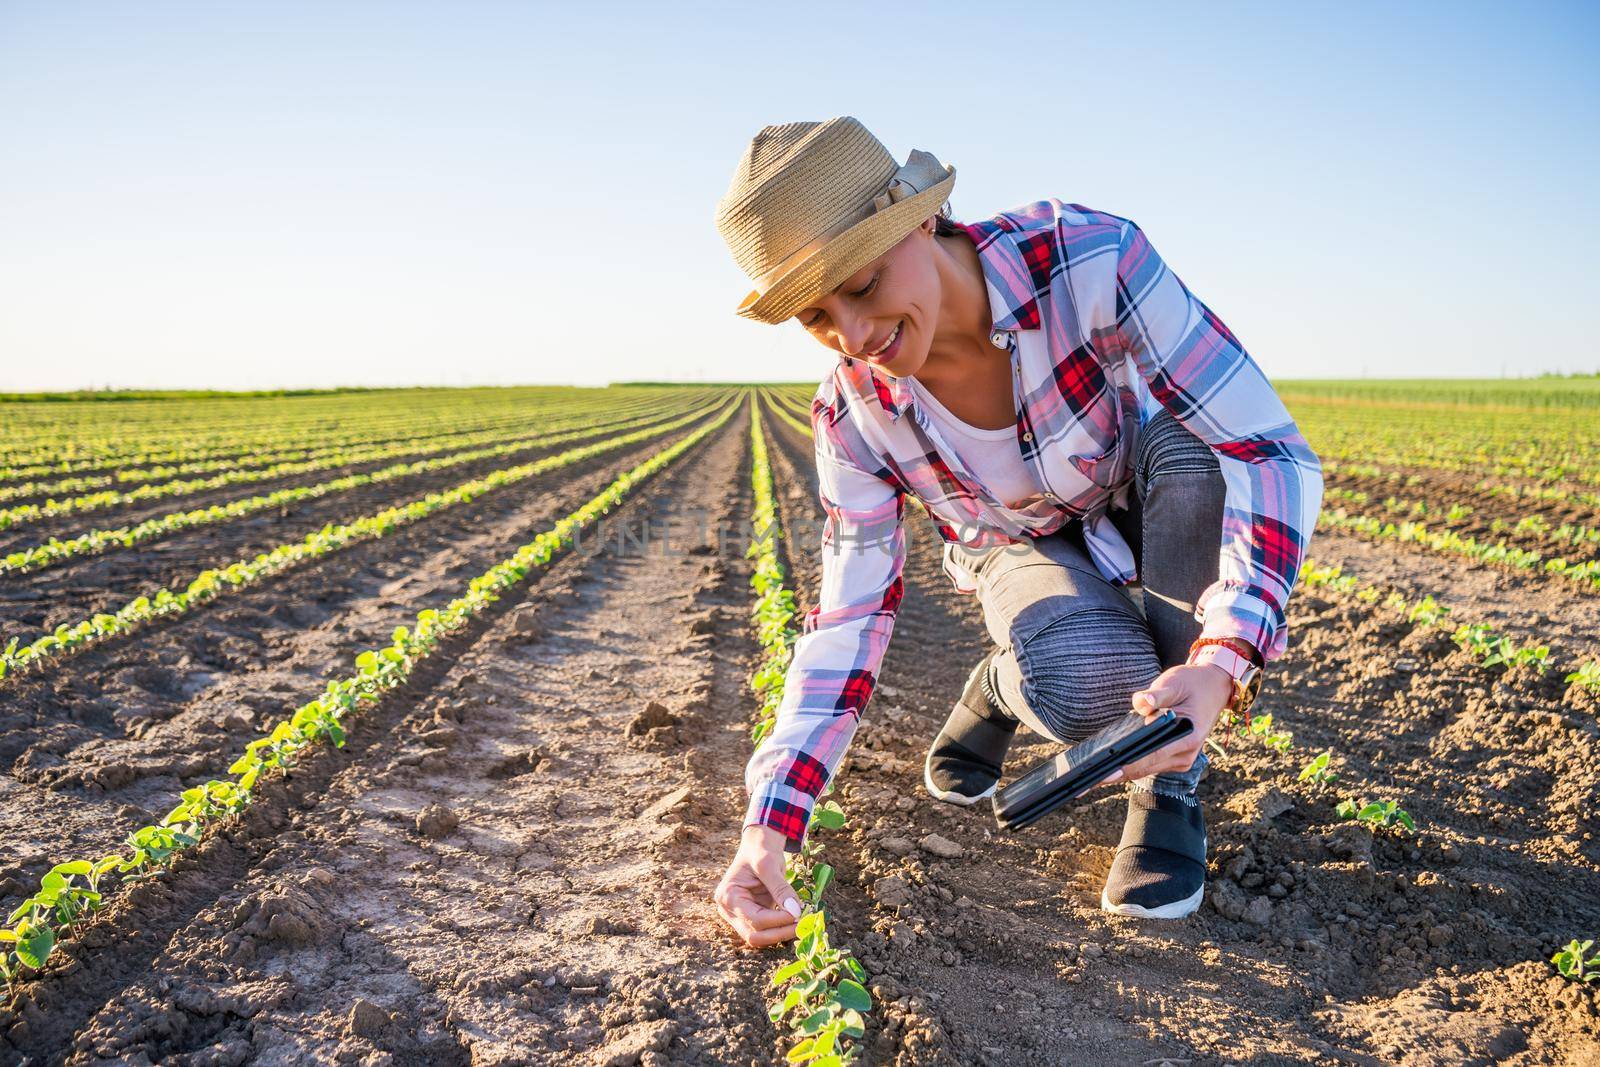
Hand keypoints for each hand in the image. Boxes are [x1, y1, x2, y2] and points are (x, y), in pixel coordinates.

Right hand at [713, 824, 803, 947]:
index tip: (799, 913)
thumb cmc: (760, 850)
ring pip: (761, 937)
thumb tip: (795, 911)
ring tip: (802, 923)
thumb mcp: (769, 864)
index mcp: (728, 896)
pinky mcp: (752, 917)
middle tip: (803, 925)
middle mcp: (730, 910)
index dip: (778, 920)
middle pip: (754, 936)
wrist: (759, 844)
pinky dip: (782, 928)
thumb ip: (780, 888)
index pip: (755, 919)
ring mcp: (740, 916)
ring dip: (782, 933)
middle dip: (780, 933)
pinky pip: (767, 930)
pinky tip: (797, 920)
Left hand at [1102, 663, 1232, 784]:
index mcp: (1186, 737)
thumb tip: (1141, 702)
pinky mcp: (1175, 759)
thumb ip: (1157, 694)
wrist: (1214, 688)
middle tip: (1087, 781)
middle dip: (1116, 774)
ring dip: (1122, 771)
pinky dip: (1132, 764)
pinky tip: (1110, 763)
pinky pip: (1150, 765)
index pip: (1151, 756)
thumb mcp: (1174, 682)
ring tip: (1093, 775)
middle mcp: (1185, 754)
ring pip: (1146, 770)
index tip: (1104, 773)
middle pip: (1144, 769)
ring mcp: (1181, 759)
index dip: (1126, 765)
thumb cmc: (1192, 684)